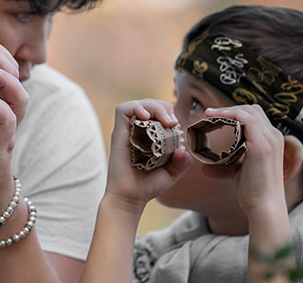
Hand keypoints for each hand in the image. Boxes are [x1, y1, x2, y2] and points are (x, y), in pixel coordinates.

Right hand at [106, 99, 191, 213]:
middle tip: (172, 122)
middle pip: (150, 105)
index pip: (159, 112)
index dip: (170, 113)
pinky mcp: (118, 132)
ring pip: (139, 104)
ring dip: (154, 106)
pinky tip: (146, 117)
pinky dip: (136, 107)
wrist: (130, 198)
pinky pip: (123, 110)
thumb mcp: (172, 173)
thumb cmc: (148, 186)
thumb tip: (184, 149)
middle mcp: (137, 131)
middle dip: (164, 107)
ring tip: (164, 120)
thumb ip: (182, 162)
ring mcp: (127, 131)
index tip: (177, 126)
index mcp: (149, 136)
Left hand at [201, 105, 286, 214]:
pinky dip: (229, 115)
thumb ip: (225, 166)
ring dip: (227, 110)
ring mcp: (270, 139)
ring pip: (248, 111)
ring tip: (209, 115)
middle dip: (230, 109)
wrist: (264, 207)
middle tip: (209, 114)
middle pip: (252, 110)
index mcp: (272, 140)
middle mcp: (274, 136)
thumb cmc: (252, 191)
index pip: (255, 116)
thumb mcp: (237, 173)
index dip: (235, 113)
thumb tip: (204, 168)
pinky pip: (245, 119)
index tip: (214, 117)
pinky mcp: (261, 145)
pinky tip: (215, 118)